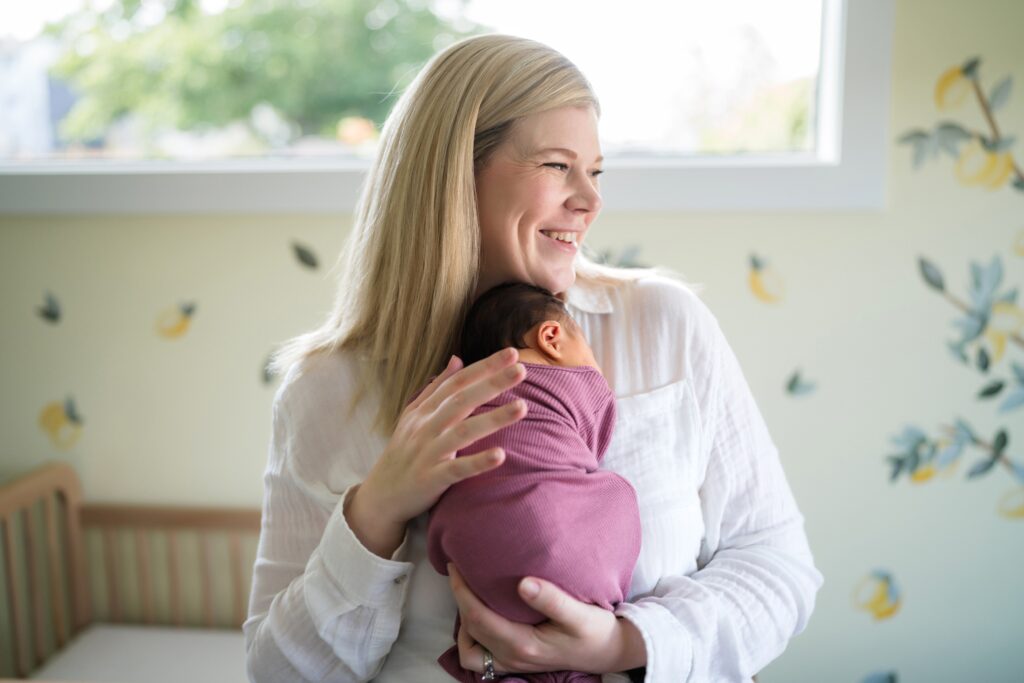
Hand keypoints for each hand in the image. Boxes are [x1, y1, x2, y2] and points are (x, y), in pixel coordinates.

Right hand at [360, 347, 527, 526]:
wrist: (381, 495)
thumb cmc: (404, 452)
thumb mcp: (414, 415)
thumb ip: (437, 388)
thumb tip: (457, 358)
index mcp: (425, 410)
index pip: (458, 382)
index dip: (484, 367)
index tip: (512, 354)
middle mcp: (426, 427)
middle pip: (462, 400)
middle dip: (492, 383)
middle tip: (522, 370)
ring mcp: (429, 452)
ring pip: (463, 432)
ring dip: (493, 418)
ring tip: (523, 407)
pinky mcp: (432, 479)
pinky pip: (457, 469)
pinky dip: (478, 462)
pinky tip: (500, 455)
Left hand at [447, 563, 643, 674]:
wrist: (609, 651)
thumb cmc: (596, 630)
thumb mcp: (579, 613)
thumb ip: (552, 599)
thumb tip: (522, 583)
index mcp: (523, 644)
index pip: (478, 617)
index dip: (461, 591)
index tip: (455, 566)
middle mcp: (514, 657)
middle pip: (470, 630)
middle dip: (459, 599)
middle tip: (459, 571)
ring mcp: (514, 663)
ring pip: (471, 650)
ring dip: (464, 623)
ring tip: (470, 595)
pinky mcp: (518, 662)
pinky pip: (483, 656)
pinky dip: (475, 638)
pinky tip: (484, 616)